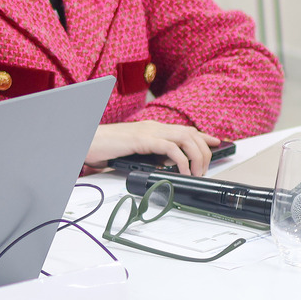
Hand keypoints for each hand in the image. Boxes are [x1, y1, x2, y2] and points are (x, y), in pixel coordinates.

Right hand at [87, 121, 220, 176]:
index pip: (184, 129)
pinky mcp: (142, 139)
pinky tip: (182, 171)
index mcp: (150, 129)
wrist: (84, 141)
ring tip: (196, 172)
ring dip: (197, 156)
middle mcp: (153, 127)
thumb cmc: (102, 147)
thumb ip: (148, 156)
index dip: (203, 136)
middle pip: (190, 133)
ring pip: (186, 138)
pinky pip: (171, 148)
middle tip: (204, 169)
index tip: (217, 143)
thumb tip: (162, 166)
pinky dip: (182, 160)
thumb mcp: (131, 152)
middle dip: (204, 151)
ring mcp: (148, 131)